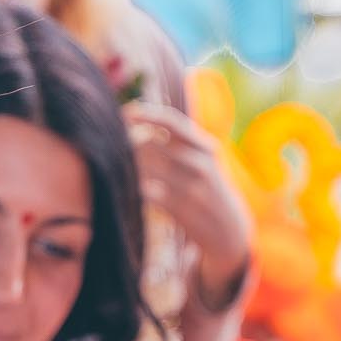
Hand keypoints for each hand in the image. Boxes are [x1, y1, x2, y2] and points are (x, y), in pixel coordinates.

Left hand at [124, 100, 254, 304]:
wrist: (229, 227)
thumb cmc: (207, 187)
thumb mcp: (204, 160)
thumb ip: (179, 140)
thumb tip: (140, 116)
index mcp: (204, 147)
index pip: (172, 122)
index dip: (146, 114)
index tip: (125, 113)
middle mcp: (200, 164)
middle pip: (152, 144)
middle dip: (128, 143)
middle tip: (110, 143)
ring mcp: (191, 187)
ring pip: (147, 168)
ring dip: (127, 165)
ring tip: (114, 165)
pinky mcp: (181, 210)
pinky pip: (148, 193)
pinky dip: (134, 188)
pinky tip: (125, 187)